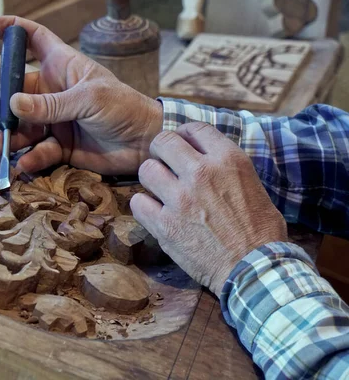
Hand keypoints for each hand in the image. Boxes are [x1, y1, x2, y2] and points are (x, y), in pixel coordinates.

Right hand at [0, 16, 163, 174]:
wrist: (145, 144)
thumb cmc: (124, 108)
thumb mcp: (89, 100)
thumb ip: (52, 105)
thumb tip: (14, 104)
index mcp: (63, 66)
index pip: (33, 38)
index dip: (10, 30)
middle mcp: (54, 92)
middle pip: (16, 91)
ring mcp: (55, 120)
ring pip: (22, 125)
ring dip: (8, 135)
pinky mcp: (60, 146)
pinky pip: (38, 151)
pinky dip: (30, 159)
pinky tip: (24, 164)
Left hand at [130, 122, 287, 295]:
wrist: (254, 269)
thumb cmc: (261, 231)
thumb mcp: (253, 185)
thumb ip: (226, 168)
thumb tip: (207, 157)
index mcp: (228, 160)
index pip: (195, 128)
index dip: (184, 134)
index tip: (182, 144)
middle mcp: (202, 173)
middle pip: (162, 141)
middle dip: (160, 150)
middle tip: (163, 164)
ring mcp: (180, 199)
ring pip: (146, 169)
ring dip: (151, 179)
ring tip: (159, 190)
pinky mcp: (164, 225)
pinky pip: (138, 203)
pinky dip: (143, 207)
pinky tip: (154, 212)